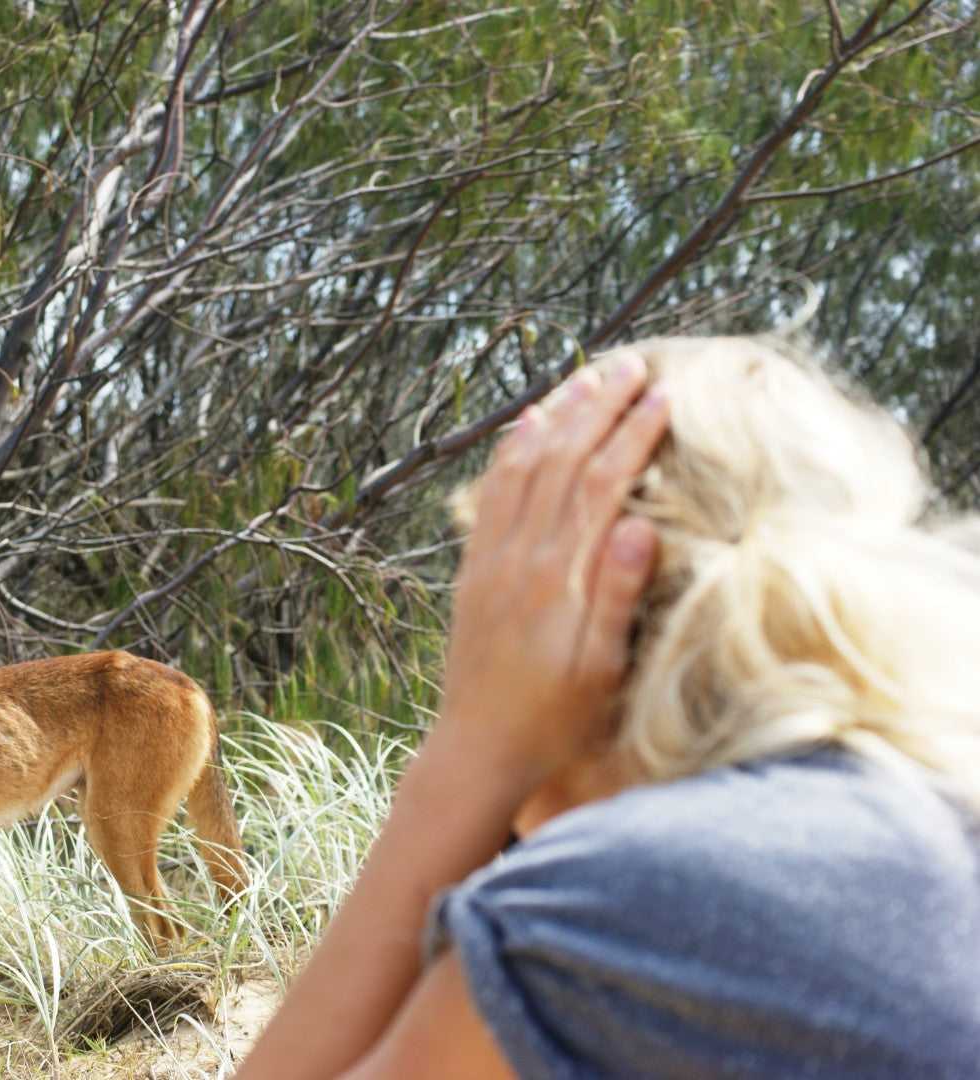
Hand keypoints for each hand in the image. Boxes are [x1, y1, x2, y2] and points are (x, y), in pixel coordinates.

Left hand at [436, 351, 668, 791]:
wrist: (478, 748)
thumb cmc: (555, 720)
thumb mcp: (601, 670)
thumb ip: (617, 597)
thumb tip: (640, 524)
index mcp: (558, 578)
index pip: (599, 484)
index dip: (632, 435)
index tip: (664, 395)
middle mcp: (519, 557)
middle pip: (560, 460)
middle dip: (596, 406)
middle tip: (631, 362)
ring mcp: (491, 558)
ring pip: (522, 466)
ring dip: (555, 416)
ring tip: (585, 376)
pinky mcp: (474, 568)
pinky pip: (490, 493)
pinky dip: (511, 451)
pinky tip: (528, 426)